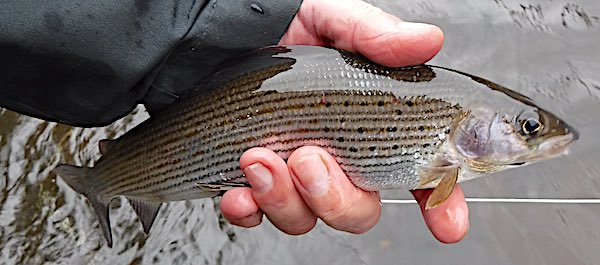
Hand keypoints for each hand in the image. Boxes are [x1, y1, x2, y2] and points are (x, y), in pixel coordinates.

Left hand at [220, 0, 468, 242]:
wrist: (218, 31)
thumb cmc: (282, 24)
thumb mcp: (332, 20)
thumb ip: (375, 35)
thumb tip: (426, 40)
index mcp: (368, 125)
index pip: (416, 171)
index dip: (439, 201)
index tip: (448, 224)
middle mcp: (335, 157)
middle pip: (357, 210)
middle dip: (336, 198)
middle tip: (310, 159)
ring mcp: (292, 173)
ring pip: (305, 219)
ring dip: (284, 199)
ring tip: (260, 157)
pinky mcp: (251, 180)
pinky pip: (255, 215)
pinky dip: (248, 210)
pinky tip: (238, 190)